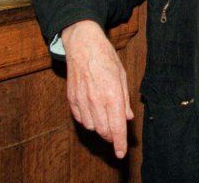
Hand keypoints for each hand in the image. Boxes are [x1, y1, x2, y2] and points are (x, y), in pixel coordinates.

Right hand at [61, 20, 134, 157]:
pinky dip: (88, 120)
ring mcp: (81, 100)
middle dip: (111, 136)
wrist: (82, 44)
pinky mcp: (71, 98)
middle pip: (104, 130)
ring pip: (91, 126)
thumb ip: (124, 100)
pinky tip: (93, 112)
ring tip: (105, 117)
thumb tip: (127, 118)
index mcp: (111, 94)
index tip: (121, 153)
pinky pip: (80, 118)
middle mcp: (95, 100)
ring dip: (100, 128)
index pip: (116, 127)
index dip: (119, 143)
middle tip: (116, 132)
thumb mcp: (122, 75)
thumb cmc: (105, 57)